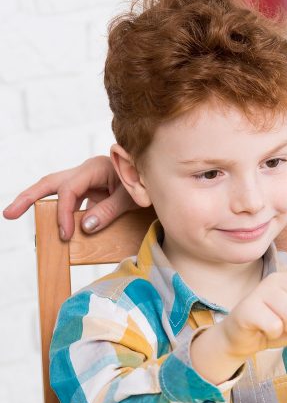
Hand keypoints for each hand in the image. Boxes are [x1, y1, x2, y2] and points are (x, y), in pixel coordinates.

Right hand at [2, 155, 136, 239]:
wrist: (156, 176)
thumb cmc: (146, 183)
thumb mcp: (132, 197)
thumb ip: (109, 211)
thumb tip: (84, 227)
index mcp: (95, 168)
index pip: (69, 190)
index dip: (63, 213)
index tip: (64, 234)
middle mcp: (86, 172)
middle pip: (50, 183)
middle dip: (28, 197)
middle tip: (9, 214)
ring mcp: (87, 181)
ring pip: (56, 190)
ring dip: (39, 203)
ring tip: (17, 215)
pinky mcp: (90, 191)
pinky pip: (71, 201)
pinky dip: (63, 214)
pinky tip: (60, 230)